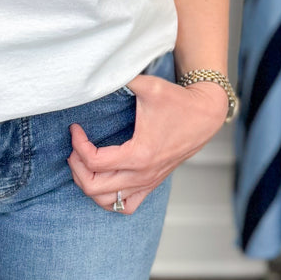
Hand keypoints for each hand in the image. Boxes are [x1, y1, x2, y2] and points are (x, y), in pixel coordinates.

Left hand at [68, 77, 227, 212]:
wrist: (205, 114)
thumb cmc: (178, 101)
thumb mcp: (148, 86)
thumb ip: (120, 78)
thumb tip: (97, 74)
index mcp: (139, 154)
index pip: (94, 161)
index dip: (77, 144)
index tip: (75, 128)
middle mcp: (142, 174)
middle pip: (94, 187)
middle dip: (76, 166)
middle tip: (75, 147)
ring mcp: (148, 182)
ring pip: (106, 201)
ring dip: (89, 184)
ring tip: (84, 163)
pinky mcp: (152, 183)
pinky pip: (126, 206)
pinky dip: (109, 198)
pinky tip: (104, 179)